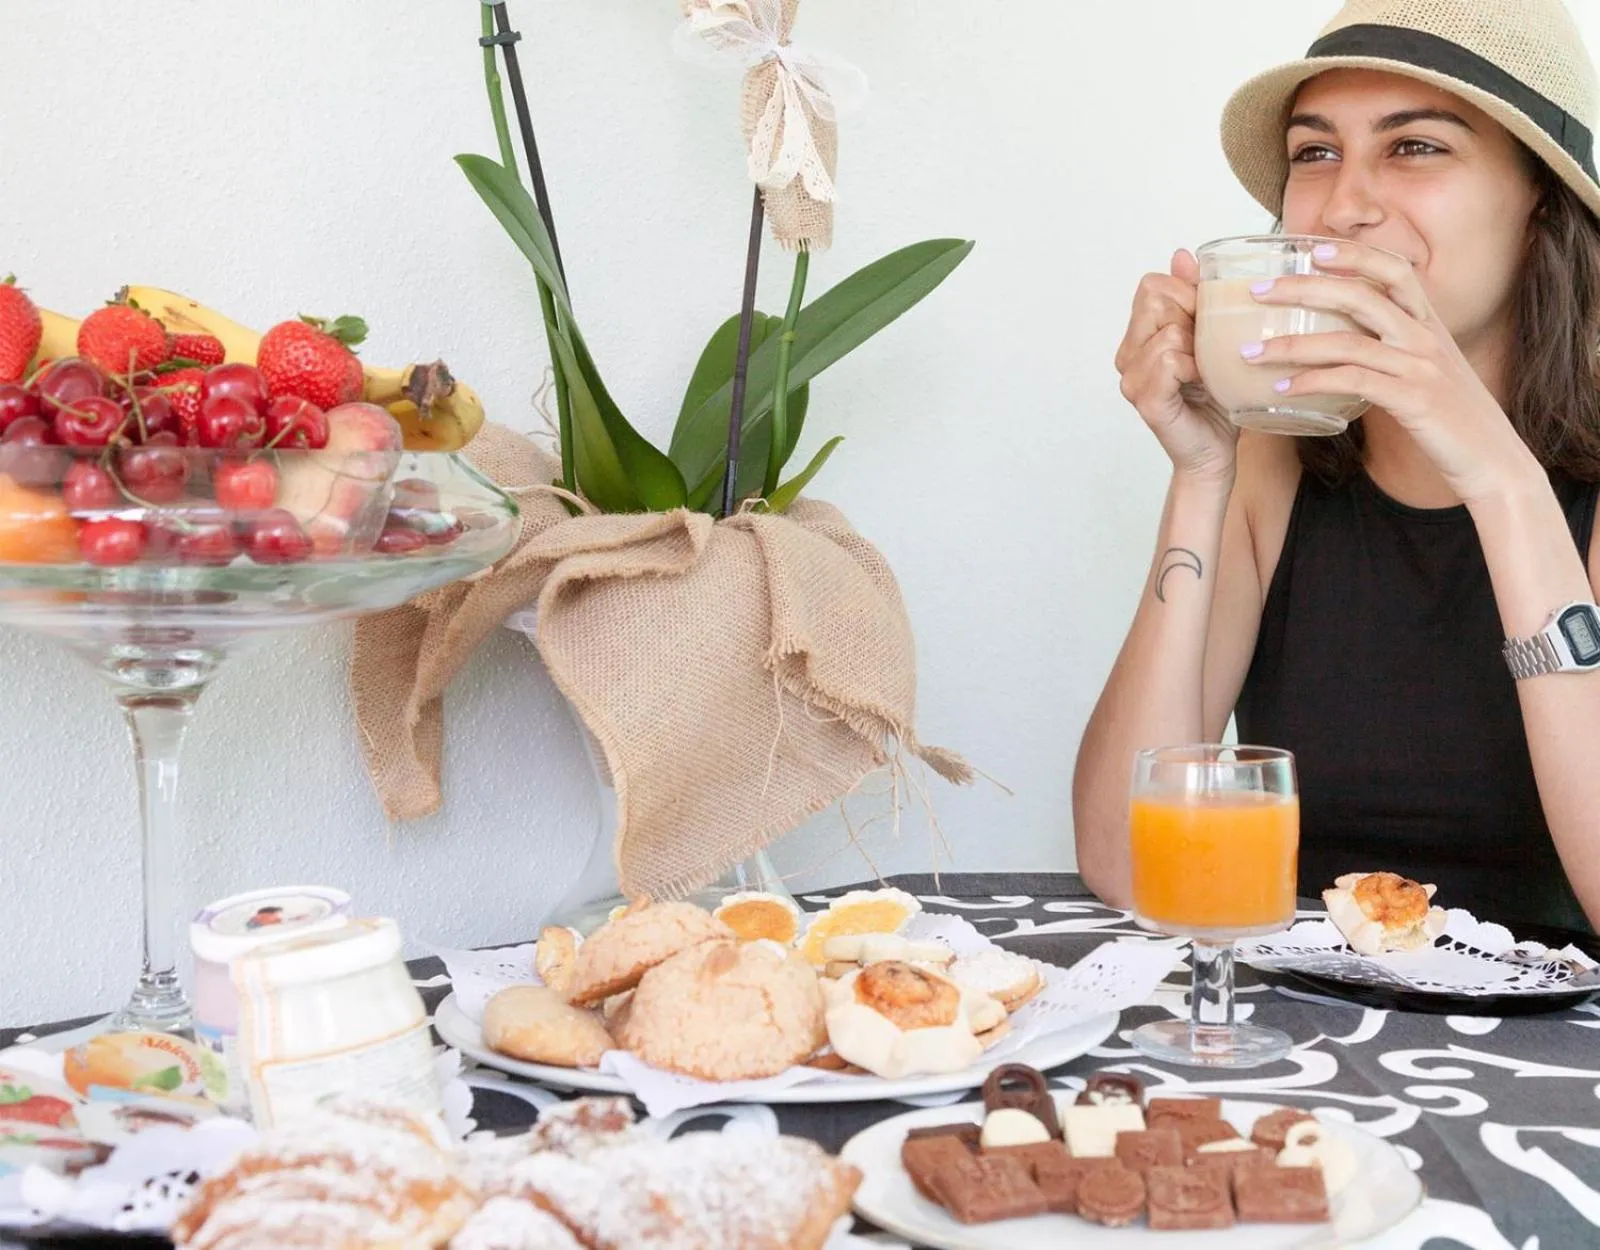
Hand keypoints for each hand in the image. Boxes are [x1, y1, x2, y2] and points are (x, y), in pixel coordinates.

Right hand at [1115, 249, 1238, 482]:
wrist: (1215, 451)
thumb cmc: (1215, 399)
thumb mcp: (1212, 336)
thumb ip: (1194, 295)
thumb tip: (1181, 255)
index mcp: (1138, 336)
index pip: (1152, 285)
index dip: (1186, 296)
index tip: (1203, 325)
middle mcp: (1126, 355)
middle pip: (1155, 302)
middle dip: (1191, 318)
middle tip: (1205, 351)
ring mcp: (1131, 378)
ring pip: (1166, 331)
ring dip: (1197, 347)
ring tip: (1205, 371)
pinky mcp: (1144, 399)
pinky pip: (1169, 360)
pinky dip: (1193, 368)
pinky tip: (1201, 384)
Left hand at [1247, 241, 1527, 502]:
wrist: (1494, 459)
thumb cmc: (1452, 419)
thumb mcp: (1427, 373)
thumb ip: (1393, 354)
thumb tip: (1345, 350)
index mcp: (1430, 324)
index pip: (1395, 270)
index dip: (1355, 255)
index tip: (1312, 247)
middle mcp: (1426, 337)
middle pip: (1361, 295)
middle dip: (1305, 288)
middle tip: (1260, 291)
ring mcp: (1421, 367)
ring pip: (1348, 342)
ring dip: (1293, 345)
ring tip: (1252, 352)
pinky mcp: (1414, 400)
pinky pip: (1354, 383)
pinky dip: (1313, 383)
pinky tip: (1283, 391)